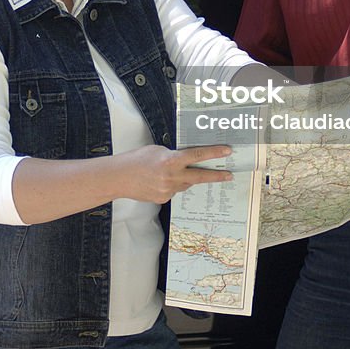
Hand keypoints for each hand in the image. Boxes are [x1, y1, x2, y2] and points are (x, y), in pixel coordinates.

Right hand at [115, 144, 232, 203]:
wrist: (119, 178)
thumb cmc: (137, 159)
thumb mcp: (158, 150)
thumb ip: (174, 155)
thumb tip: (186, 159)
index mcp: (171, 160)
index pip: (198, 155)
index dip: (214, 153)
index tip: (227, 151)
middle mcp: (172, 176)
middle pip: (200, 176)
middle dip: (216, 175)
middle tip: (229, 174)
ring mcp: (168, 190)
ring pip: (186, 184)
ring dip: (186, 178)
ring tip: (171, 171)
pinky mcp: (163, 199)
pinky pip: (175, 190)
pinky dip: (172, 185)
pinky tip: (160, 181)